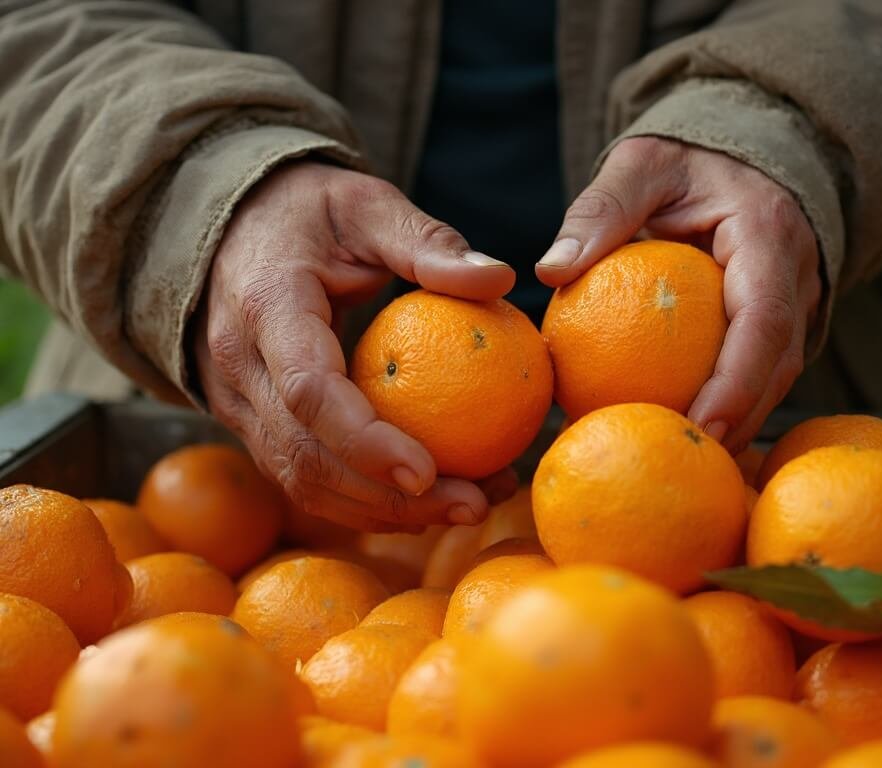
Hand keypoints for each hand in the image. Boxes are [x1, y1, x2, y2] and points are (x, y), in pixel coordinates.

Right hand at [194, 162, 516, 531]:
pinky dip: (362, 500)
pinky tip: (425, 499)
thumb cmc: (307, 212)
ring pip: (301, 481)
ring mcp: (236, 402)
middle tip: (476, 504)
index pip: (308, 391)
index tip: (430, 470)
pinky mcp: (251, 422)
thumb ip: (427, 242)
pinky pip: (302, 476)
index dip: (365, 441)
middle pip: (307, 457)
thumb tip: (502, 278)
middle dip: (391, 497)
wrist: (226, 226)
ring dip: (383, 511)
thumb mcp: (367, 206)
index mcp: (265, 305)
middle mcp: (239, 366)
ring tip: (467, 507)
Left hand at [537, 137, 820, 451]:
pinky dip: (732, 403)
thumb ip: (601, 209)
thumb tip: (550, 270)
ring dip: (739, 421)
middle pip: (779, 363)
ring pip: (778, 375)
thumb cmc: (687, 158)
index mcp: (768, 236)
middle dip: (741, 419)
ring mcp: (797, 300)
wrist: (742, 151)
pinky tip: (685, 429)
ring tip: (685, 460)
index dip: (738, 380)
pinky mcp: (781, 319)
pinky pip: (762, 369)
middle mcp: (798, 275)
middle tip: (687, 463)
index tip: (701, 425)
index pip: (764, 320)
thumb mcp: (641, 164)